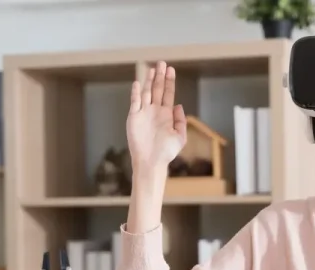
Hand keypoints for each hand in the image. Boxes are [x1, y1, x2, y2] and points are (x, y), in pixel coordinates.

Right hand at [126, 61, 186, 180]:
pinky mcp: (134, 117)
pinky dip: (135, 92)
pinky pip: (135, 102)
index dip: (170, 81)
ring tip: (152, 68)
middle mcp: (155, 111)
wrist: (151, 161)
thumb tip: (178, 105)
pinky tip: (137, 82)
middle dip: (160, 76)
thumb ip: (181, 121)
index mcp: (166, 115)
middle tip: (162, 63)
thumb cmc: (166, 152)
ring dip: (149, 80)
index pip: (168, 93)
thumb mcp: (180, 137)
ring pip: (146, 92)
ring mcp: (144, 113)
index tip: (171, 69)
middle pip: (157, 89)